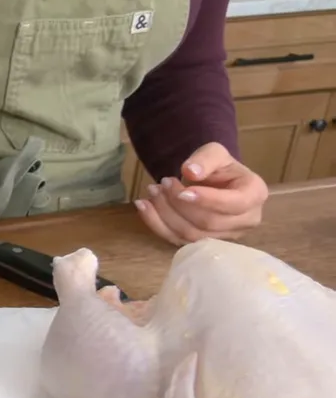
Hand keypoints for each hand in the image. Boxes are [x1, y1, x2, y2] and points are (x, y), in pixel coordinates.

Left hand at [133, 142, 267, 245]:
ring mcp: (225, 236)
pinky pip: (177, 240)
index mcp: (254, 195)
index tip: (181, 190)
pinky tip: (143, 206)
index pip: (233, 203)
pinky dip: (157, 224)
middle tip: (161, 183)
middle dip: (179, 204)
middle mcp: (245, 220)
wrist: (213, 180)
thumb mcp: (214, 152)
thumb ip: (205, 159)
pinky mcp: (204, 244)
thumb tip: (190, 171)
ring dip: (165, 214)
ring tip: (152, 191)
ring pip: (191, 234)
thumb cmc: (218, 166)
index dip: (206, 199)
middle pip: (208, 221)